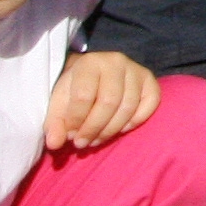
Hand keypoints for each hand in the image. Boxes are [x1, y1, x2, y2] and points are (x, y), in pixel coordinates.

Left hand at [44, 49, 158, 150]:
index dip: (76, 121)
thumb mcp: (59, 103)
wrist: (95, 75)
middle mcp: (115, 61)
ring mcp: (136, 70)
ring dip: (111, 130)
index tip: (70, 136)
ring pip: (128, 107)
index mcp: (89, 62)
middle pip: (108, 102)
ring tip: (96, 140)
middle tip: (82, 143)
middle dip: (94, 128)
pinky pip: (150, 105)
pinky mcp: (151, 81)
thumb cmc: (75, 90)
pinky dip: (135, 122)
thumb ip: (55, 123)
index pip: (84, 95)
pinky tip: (120, 129)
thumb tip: (54, 144)